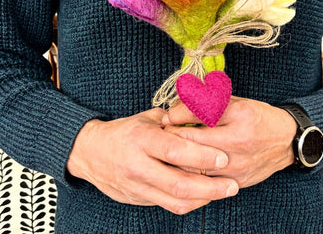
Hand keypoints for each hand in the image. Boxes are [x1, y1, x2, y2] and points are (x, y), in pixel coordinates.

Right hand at [66, 108, 238, 214]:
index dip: (202, 155)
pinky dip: (189, 202)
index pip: (175, 150)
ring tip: (225, 191)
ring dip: (204, 198)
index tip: (224, 157)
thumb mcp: (146, 118)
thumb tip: (202, 118)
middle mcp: (138, 165)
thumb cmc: (124, 131)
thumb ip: (173, 120)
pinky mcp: (137, 199)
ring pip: (175, 200)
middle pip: (179, 183)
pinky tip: (204, 195)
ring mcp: (136, 186)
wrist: (90, 152)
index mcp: (141, 139)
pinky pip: (167, 205)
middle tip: (232, 183)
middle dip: (210, 186)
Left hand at [162, 96, 296, 187]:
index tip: (166, 117)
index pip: (196, 114)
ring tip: (171, 150)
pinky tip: (185, 166)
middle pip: (191, 142)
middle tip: (163, 135)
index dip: (175, 116)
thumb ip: (206, 103)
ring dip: (178, 158)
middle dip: (171, 138)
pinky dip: (192, 173)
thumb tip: (174, 111)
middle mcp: (238, 141)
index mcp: (238, 114)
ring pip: (194, 166)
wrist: (286, 142)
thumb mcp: (235, 102)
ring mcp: (237, 165)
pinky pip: (205, 181)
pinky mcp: (236, 181)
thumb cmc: (257, 117)